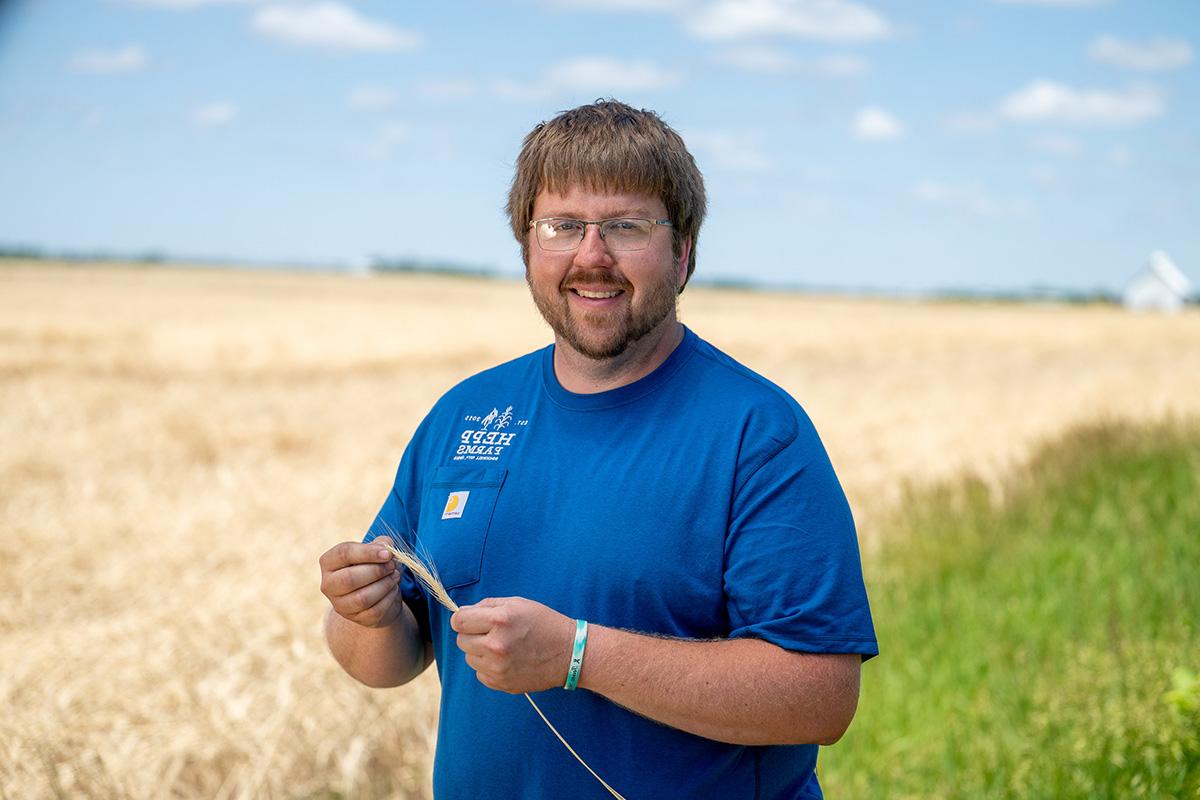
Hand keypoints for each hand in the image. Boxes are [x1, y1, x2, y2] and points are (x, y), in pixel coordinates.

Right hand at [319, 538, 403, 628]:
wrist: (378, 593)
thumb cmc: (374, 566)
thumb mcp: (377, 550)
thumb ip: (382, 544)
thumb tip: (386, 547)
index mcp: (329, 562)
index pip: (343, 553)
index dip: (367, 552)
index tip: (387, 554)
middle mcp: (328, 584)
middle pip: (349, 578)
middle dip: (376, 571)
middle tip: (392, 565)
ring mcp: (340, 604)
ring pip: (362, 598)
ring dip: (384, 585)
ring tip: (395, 576)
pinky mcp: (355, 618)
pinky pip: (374, 611)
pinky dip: (389, 599)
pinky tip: (393, 589)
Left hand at [450, 597, 574, 693]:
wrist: (569, 653)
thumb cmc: (544, 623)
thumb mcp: (518, 603)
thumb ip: (487, 605)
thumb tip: (462, 613)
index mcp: (500, 620)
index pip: (458, 621)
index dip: (463, 619)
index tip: (470, 620)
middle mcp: (496, 645)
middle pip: (461, 640)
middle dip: (472, 634)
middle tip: (492, 632)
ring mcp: (498, 668)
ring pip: (469, 658)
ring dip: (480, 652)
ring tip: (503, 647)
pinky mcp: (501, 683)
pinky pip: (480, 673)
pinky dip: (488, 667)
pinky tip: (507, 660)